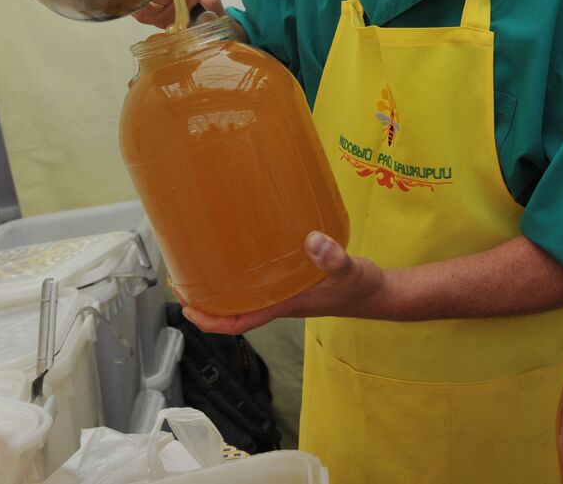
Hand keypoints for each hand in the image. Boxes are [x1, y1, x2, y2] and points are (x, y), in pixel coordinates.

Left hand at [178, 232, 383, 335]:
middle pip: (232, 311)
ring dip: (221, 289)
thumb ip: (334, 258)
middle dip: (205, 301)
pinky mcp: (295, 284)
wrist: (379, 294)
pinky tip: (243, 254)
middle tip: (183, 278)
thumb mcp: (351, 271)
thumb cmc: (363, 287)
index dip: (209, 319)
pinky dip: (244, 276)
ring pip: (244, 298)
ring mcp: (286, 294)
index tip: (187, 305)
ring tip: (202, 265)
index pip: (238, 322)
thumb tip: (313, 240)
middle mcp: (280, 302)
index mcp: (286, 304)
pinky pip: (260, 285)